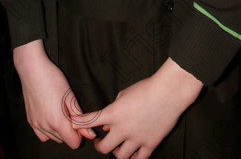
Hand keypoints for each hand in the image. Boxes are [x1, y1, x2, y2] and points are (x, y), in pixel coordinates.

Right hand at [13, 40, 95, 147]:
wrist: (32, 69)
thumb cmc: (53, 79)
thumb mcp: (70, 97)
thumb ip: (81, 118)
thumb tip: (90, 134)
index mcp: (58, 122)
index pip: (74, 143)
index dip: (79, 133)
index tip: (77, 120)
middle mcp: (46, 126)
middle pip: (64, 140)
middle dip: (69, 130)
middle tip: (67, 111)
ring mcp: (36, 124)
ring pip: (53, 138)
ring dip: (59, 130)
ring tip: (58, 111)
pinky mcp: (30, 121)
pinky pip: (42, 135)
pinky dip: (48, 130)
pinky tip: (49, 116)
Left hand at [71, 58, 202, 158]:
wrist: (168, 93)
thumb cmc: (146, 88)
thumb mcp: (124, 94)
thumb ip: (113, 109)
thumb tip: (108, 125)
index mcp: (114, 113)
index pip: (90, 121)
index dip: (79, 123)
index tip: (72, 124)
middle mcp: (123, 129)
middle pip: (104, 148)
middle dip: (100, 146)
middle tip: (100, 142)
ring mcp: (137, 139)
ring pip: (120, 157)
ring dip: (116, 152)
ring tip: (118, 147)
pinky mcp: (150, 144)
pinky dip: (133, 158)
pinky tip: (132, 154)